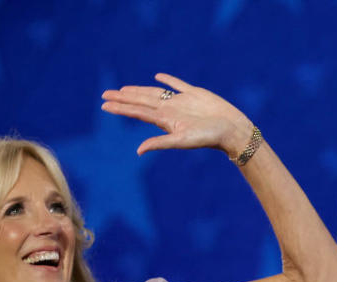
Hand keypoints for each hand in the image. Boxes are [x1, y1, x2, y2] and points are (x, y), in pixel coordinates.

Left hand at [101, 73, 253, 157]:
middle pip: (141, 101)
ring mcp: (181, 101)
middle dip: (122, 98)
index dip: (120, 108)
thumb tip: (138, 151)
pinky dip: (168, 80)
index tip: (104, 105)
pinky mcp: (195, 94)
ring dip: (139, 90)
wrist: (231, 130)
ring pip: (154, 93)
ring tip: (124, 89)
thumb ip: (160, 143)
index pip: (136, 112)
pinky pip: (178, 84)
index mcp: (164, 119)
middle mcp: (169, 110)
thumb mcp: (182, 141)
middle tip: (105, 95)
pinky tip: (158, 76)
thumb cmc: (208, 137)